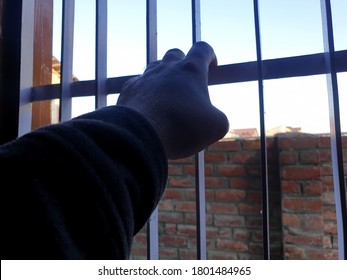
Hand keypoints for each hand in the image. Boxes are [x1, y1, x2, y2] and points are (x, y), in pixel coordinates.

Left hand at [117, 41, 228, 158]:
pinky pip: (137, 85)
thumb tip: (212, 118)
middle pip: (175, 54)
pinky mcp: (128, 91)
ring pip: (154, 67)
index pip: (202, 49)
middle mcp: (166, 69)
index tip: (211, 66)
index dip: (209, 54)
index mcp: (191, 71)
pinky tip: (147, 107)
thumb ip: (218, 116)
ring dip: (162, 76)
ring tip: (167, 95)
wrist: (142, 135)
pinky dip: (145, 92)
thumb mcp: (217, 125)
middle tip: (187, 82)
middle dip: (182, 63)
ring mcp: (144, 78)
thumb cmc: (183, 127)